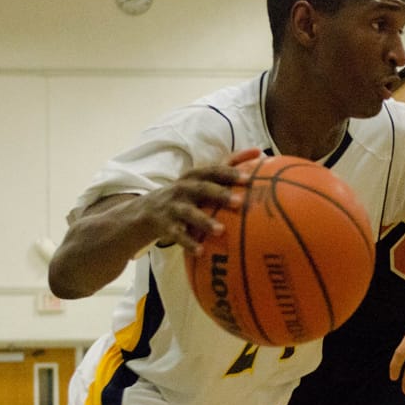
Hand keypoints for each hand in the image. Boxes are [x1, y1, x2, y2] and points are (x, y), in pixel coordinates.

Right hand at [139, 147, 259, 253]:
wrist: (146, 212)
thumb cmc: (186, 194)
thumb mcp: (200, 179)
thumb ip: (227, 167)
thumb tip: (259, 152)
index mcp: (194, 177)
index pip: (213, 171)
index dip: (230, 173)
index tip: (249, 178)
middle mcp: (183, 189)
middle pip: (202, 189)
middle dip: (220, 194)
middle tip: (239, 202)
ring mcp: (173, 207)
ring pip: (189, 213)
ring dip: (205, 221)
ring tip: (220, 231)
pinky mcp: (166, 225)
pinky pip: (178, 235)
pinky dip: (189, 243)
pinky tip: (201, 251)